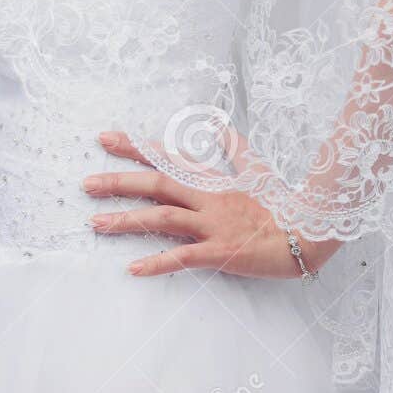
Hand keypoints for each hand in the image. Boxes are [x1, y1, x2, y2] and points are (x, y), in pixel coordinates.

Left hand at [83, 130, 337, 279]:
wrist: (307, 234)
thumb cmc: (281, 203)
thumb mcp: (257, 170)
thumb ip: (234, 148)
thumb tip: (219, 123)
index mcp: (213, 178)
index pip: (167, 157)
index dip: (136, 147)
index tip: (106, 139)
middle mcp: (208, 197)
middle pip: (156, 184)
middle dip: (119, 182)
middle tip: (86, 184)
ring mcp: (212, 224)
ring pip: (162, 218)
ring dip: (127, 220)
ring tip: (95, 223)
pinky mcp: (219, 251)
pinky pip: (183, 257)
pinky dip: (157, 262)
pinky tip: (132, 268)